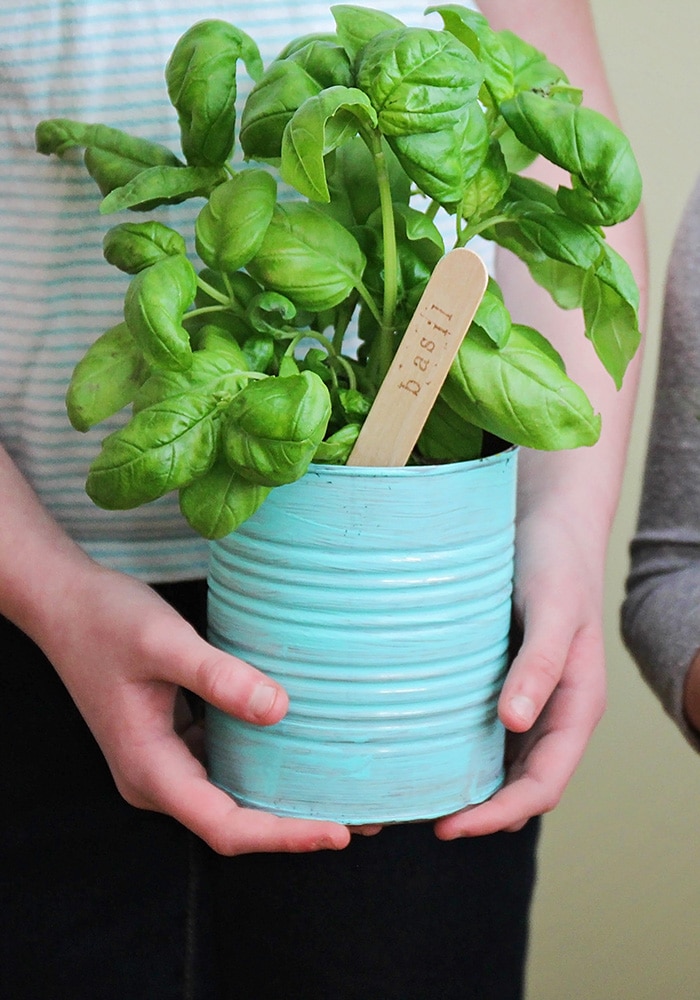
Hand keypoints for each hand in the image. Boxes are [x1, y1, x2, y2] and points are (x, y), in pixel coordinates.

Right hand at [37, 562, 351, 855]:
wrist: (65, 603)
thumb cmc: (105, 620)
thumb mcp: (163, 643)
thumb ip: (218, 678)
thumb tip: (279, 709)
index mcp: (150, 771)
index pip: (226, 826)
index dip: (284, 835)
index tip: (338, 831)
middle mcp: (158, 778)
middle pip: (235, 822)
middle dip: (296, 824)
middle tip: (364, 819)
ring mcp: (166, 761)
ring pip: (233, 795)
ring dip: (284, 797)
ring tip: (345, 789)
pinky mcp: (175, 740)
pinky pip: (227, 765)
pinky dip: (265, 764)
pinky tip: (302, 748)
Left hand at [434, 511, 605, 838]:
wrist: (546, 522)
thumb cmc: (556, 563)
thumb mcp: (553, 609)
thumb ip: (540, 663)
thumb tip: (515, 722)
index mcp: (575, 707)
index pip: (542, 786)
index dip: (499, 815)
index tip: (450, 827)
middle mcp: (549, 712)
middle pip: (516, 785)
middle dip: (474, 812)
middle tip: (414, 819)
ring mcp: (523, 699)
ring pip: (495, 762)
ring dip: (460, 785)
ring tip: (406, 794)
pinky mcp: (497, 679)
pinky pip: (476, 727)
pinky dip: (450, 747)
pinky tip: (413, 745)